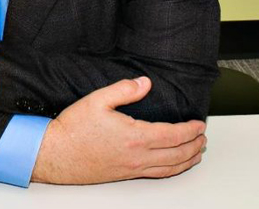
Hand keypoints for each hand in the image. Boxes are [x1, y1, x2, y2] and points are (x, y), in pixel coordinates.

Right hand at [31, 77, 206, 183]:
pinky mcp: (125, 175)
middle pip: (177, 154)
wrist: (55, 154)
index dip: (190, 130)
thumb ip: (124, 89)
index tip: (199, 123)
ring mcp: (132, 169)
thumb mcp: (97, 100)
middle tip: (203, 137)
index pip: (173, 135)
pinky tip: (172, 166)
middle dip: (194, 145)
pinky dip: (172, 170)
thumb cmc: (73, 130)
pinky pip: (156, 175)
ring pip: (169, 168)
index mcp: (135, 137)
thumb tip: (145, 82)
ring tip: (196, 153)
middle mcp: (137, 157)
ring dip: (187, 160)